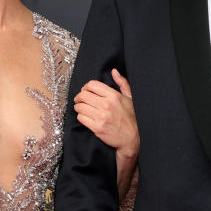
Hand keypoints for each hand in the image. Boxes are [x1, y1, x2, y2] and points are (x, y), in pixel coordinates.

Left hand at [74, 69, 138, 197]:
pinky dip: (81, 117)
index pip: (91, 85)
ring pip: (80, 107)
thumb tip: (114, 72)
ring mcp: (101, 116)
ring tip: (81, 109)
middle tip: (79, 101)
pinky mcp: (97, 127)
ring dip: (78, 107)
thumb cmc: (131, 118)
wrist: (132, 139)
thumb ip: (122, 83)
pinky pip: (81, 118)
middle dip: (79, 97)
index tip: (85, 91)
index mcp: (113, 95)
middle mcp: (106, 104)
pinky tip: (85, 118)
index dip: (85, 87)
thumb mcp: (130, 98)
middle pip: (83, 95)